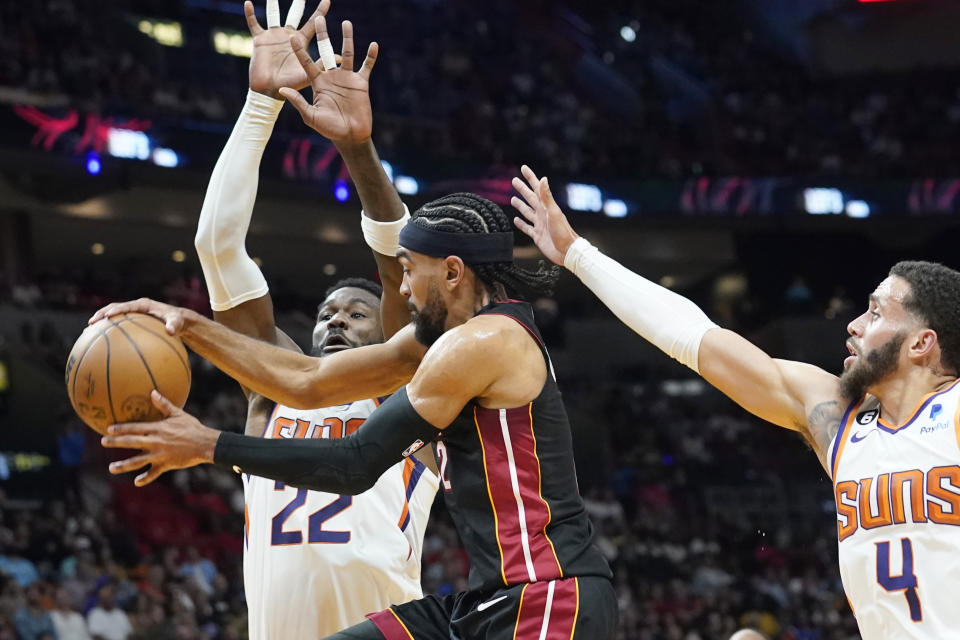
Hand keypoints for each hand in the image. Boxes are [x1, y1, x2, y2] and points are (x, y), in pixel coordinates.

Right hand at [88, 298, 189, 334]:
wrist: (177, 320)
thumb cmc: (177, 320)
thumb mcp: (177, 322)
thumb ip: (174, 325)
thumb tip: (171, 331)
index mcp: (144, 305)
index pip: (128, 306)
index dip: (117, 310)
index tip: (108, 315)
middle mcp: (135, 307)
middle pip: (114, 307)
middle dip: (102, 314)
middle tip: (91, 323)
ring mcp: (132, 313)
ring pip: (112, 315)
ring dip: (101, 321)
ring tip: (88, 331)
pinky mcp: (131, 320)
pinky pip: (117, 325)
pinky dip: (108, 331)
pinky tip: (99, 343)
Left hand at [102, 390, 219, 485]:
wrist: (205, 443)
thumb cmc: (192, 427)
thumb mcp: (179, 414)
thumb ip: (164, 405)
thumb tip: (152, 392)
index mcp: (158, 429)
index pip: (136, 428)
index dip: (122, 428)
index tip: (109, 429)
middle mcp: (156, 442)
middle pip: (132, 442)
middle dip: (116, 442)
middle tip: (103, 442)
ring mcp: (160, 454)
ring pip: (138, 461)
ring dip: (123, 465)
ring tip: (111, 468)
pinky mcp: (166, 465)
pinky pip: (153, 473)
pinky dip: (145, 478)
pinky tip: (136, 482)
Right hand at [245, 0, 330, 98]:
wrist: (269, 90)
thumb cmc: (290, 84)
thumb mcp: (308, 74)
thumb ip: (321, 64)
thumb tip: (340, 57)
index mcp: (301, 42)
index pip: (312, 24)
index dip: (320, 12)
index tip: (327, 0)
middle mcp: (288, 36)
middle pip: (294, 15)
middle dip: (298, 4)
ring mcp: (273, 37)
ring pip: (273, 15)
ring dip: (273, 4)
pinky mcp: (260, 40)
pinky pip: (254, 24)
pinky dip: (250, 14)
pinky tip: (248, 3)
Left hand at [279, 17, 376, 145]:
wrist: (350, 135)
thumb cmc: (329, 129)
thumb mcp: (310, 116)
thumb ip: (298, 102)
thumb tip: (282, 90)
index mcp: (317, 82)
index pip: (307, 62)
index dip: (299, 50)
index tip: (292, 37)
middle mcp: (331, 76)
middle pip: (325, 51)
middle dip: (323, 35)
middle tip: (319, 18)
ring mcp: (346, 78)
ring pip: (346, 54)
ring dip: (347, 39)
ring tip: (346, 23)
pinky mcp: (361, 83)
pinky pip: (366, 66)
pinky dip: (370, 56)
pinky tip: (373, 44)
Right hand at [511, 165, 579, 265]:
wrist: (567, 251)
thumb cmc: (563, 232)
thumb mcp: (554, 212)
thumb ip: (547, 197)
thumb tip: (543, 179)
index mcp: (546, 206)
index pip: (536, 188)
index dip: (530, 178)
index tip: (523, 168)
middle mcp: (542, 214)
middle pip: (530, 198)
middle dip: (522, 189)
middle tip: (514, 180)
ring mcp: (539, 224)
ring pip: (527, 212)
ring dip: (520, 205)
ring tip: (513, 199)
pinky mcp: (537, 236)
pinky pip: (527, 228)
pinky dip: (521, 224)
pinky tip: (516, 220)